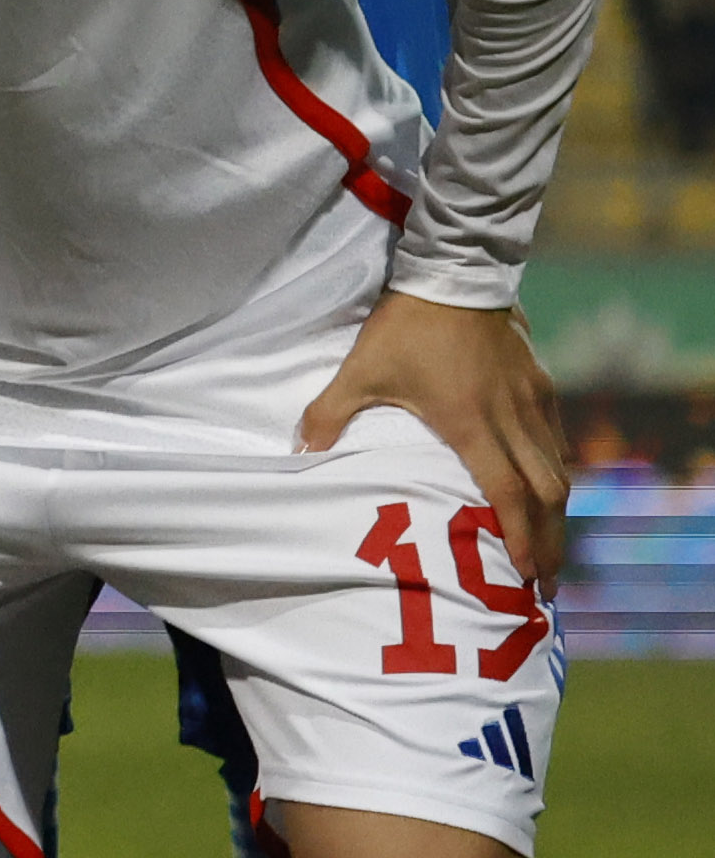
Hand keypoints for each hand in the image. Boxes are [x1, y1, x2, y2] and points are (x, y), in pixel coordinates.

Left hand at [299, 288, 570, 591]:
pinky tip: (551, 492)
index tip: (528, 575)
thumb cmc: (406, 326)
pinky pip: (557, 440)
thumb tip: (299, 452)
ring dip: (557, 513)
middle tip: (549, 584)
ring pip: (558, 469)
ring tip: (553, 549)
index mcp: (471, 424)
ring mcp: (533, 401)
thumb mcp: (360, 370)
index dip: (520, 537)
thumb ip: (329, 414)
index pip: (507, 493)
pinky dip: (557, 472)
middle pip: (546, 493)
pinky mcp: (541, 384)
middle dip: (549, 542)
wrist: (454, 274)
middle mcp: (512, 420)